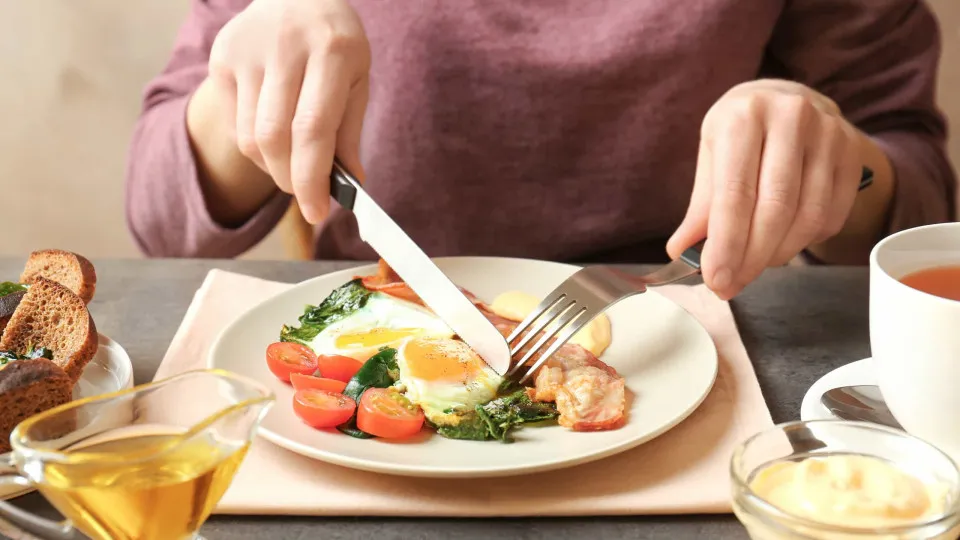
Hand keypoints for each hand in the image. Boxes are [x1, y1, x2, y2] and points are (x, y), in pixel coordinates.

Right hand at [207, 0, 369, 223]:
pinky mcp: (221, 59)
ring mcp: (246, 51)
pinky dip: (256, 146)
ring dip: (273, 166)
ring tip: (294, 161)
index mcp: (331, 51)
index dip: (312, 178)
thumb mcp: (357, 78)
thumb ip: (349, 131)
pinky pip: (234, 124)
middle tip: (307, 196)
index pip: (313, 128)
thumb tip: (349, 187)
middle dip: (291, 180)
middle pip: (275, 138)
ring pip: (250, 137)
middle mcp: (284, 48)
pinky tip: (273, 133)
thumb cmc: (334, 43)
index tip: (319, 212)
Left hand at [667, 79, 863, 299]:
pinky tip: (783, 243)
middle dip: (751, 258)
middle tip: (731, 285)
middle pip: (775, 209)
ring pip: (807, 217)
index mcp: (744, 116)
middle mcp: (790, 117)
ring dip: (778, 254)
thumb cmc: (740, 133)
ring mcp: (829, 133)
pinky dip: (805, 241)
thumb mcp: (712, 157)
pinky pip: (832, 216)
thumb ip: (701, 207)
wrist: (786, 99)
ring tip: (754, 265)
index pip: (736, 193)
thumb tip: (683, 252)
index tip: (716, 279)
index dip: (726, 244)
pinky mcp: (852, 153)